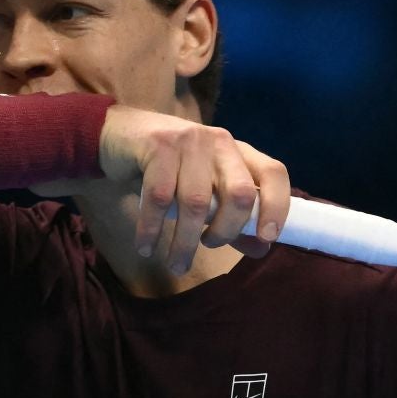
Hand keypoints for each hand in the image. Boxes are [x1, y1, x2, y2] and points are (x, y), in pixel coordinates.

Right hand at [93, 106, 290, 271]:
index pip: (274, 173)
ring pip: (196, 202)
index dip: (277, 207)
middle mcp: (220, 142)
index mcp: (239, 152)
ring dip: (185, 242)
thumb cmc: (170, 168)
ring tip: (176, 264)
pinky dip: (151, 229)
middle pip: (238, 193)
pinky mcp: (157, 145)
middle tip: (210, 247)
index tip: (266, 238)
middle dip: (226, 231)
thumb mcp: (204, 189)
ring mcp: (189, 141)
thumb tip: (261, 249)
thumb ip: (232, 218)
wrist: (119, 134)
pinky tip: (145, 247)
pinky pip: (159, 197)